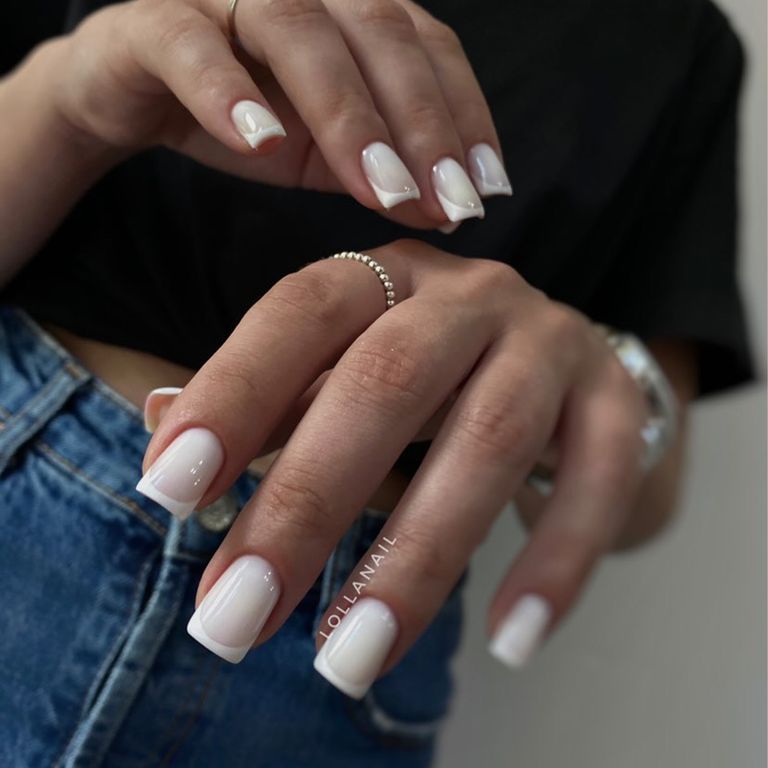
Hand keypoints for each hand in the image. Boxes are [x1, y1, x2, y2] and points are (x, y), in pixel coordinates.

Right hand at [51, 0, 509, 228]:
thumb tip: (450, 208)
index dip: (463, 114)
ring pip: (297, 31)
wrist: (136, 94)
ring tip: (380, 188)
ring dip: (346, 114)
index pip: (426, 47)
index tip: (487, 188)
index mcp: (351, 15)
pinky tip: (263, 143)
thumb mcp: (328, 151)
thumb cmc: (247, 115)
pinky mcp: (152, 22)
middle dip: (420, 123)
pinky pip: (188, 42)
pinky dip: (226, 91)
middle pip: (378, 32)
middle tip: (448, 201)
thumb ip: (384, 168)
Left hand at [137, 239, 654, 694]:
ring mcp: (550, 343)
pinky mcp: (614, 399)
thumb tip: (162, 424)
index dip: (234, 391)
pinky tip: (510, 640)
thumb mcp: (342, 368)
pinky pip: (596, 479)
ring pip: (487, 441)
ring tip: (348, 657)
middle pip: (386, 383)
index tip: (170, 488)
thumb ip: (267, 398)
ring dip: (415, 559)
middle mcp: (469, 297)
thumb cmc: (425, 373)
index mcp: (387, 276)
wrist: (552, 360)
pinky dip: (556, 562)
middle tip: (234, 618)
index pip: (301, 313)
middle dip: (307, 504)